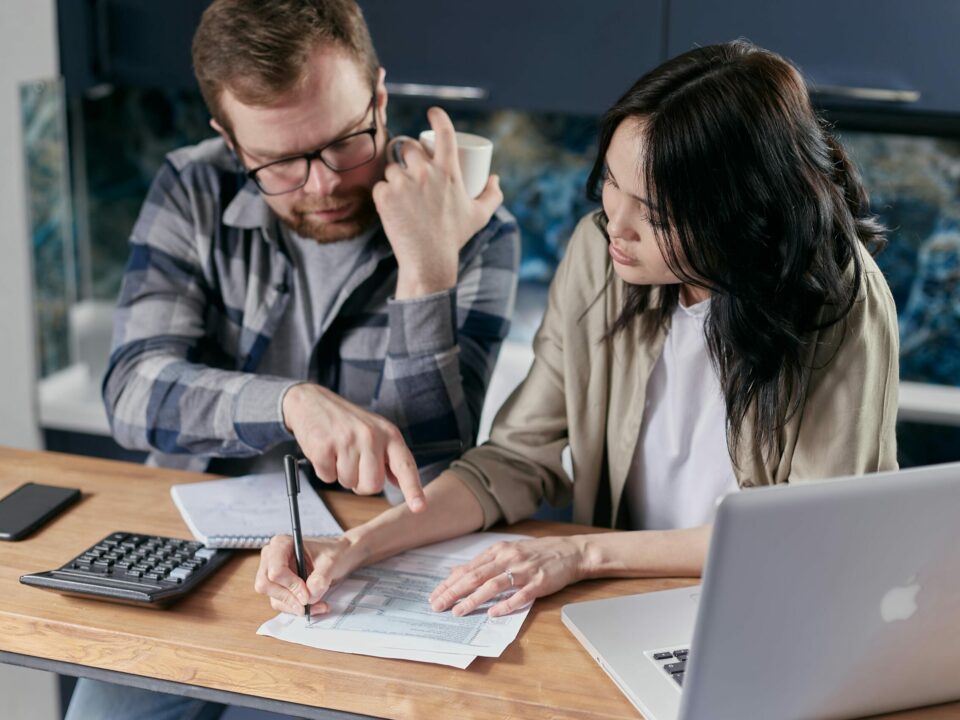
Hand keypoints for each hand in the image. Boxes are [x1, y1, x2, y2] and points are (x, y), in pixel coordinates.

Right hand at [254, 533, 364, 615]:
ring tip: (319, 605)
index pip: (275, 570)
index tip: (307, 594)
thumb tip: (309, 596)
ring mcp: (273, 573)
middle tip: (309, 603)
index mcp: (281, 544)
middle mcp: (272, 558)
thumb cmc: (334, 552)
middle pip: (266, 585)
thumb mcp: (331, 562)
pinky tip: (315, 606)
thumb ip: (320, 578)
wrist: (340, 556)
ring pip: (274, 597)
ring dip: (295, 606)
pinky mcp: (279, 586)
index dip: (291, 585)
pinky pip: (281, 603)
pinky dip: (297, 608)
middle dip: (289, 598)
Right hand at [282, 383, 424, 510]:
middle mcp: (371, 436)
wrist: (312, 401)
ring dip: (341, 475)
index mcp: (389, 434)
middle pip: (373, 485)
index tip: (419, 507)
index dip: (413, 489)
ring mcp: (347, 440)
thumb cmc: (348, 422)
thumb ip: (389, 457)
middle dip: (361, 483)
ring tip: (338, 452)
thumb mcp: (376, 432)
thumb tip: (400, 483)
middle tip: (354, 463)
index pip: (405, 466)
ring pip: (349, 483)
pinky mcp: (324, 446)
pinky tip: (325, 451)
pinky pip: (327, 478)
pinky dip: (325, 470)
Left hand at [373, 107, 502, 298]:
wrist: (429, 260)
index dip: (438, 116)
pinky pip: (380, 185)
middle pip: (409, 147)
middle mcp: (425, 173)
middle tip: (410, 170)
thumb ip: (492, 195)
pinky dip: (384, 194)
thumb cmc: (455, 237)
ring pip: (392, 167)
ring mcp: (403, 183)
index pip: (445, 132)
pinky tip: (390, 205)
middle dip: (408, 154)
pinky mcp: (384, 196)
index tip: (432, 112)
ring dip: (394, 176)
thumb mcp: (480, 216)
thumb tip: (494, 178)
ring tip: (401, 193)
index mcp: (449, 171)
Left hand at [429, 536, 586, 617]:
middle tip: (437, 606)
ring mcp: (523, 570)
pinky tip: (493, 614)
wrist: (570, 551)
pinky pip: (520, 595)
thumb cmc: (537, 553)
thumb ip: (485, 563)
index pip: (468, 569)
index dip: (449, 583)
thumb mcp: (508, 551)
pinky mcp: (538, 582)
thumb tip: (458, 573)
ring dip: (473, 599)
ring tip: (458, 611)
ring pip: (493, 585)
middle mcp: (508, 558)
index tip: (434, 595)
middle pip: (475, 576)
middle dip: (453, 592)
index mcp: (498, 551)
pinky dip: (505, 605)